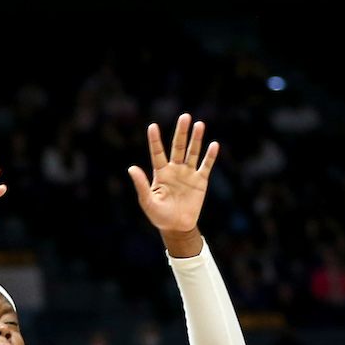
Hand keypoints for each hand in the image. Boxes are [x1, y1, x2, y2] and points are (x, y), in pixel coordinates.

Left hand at [128, 114, 217, 233]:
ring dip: (196, 139)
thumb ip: (141, 184)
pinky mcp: (200, 181)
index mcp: (161, 173)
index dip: (155, 140)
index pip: (157, 153)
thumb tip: (131, 168)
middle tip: (185, 117)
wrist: (177, 227)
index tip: (152, 126)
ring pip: (193, 153)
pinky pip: (205, 166)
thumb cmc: (159, 216)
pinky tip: (214, 145)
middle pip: (178, 147)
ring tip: (199, 124)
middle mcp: (175, 169)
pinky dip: (210, 156)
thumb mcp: (147, 201)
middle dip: (181, 132)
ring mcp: (188, 174)